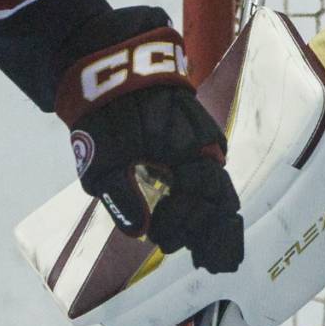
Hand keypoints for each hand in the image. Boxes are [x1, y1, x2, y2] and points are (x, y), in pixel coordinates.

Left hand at [57, 5, 244, 272]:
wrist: (107, 60)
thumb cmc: (105, 108)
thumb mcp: (102, 156)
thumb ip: (121, 196)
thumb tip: (137, 233)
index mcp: (189, 149)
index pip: (202, 200)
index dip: (187, 226)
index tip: (161, 241)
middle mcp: (205, 145)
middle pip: (222, 199)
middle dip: (219, 234)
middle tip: (218, 265)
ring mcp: (203, 137)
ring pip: (218, 186)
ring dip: (214, 219)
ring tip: (214, 251)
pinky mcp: (193, 133)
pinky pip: (209, 172)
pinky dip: (206, 199)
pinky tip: (201, 216)